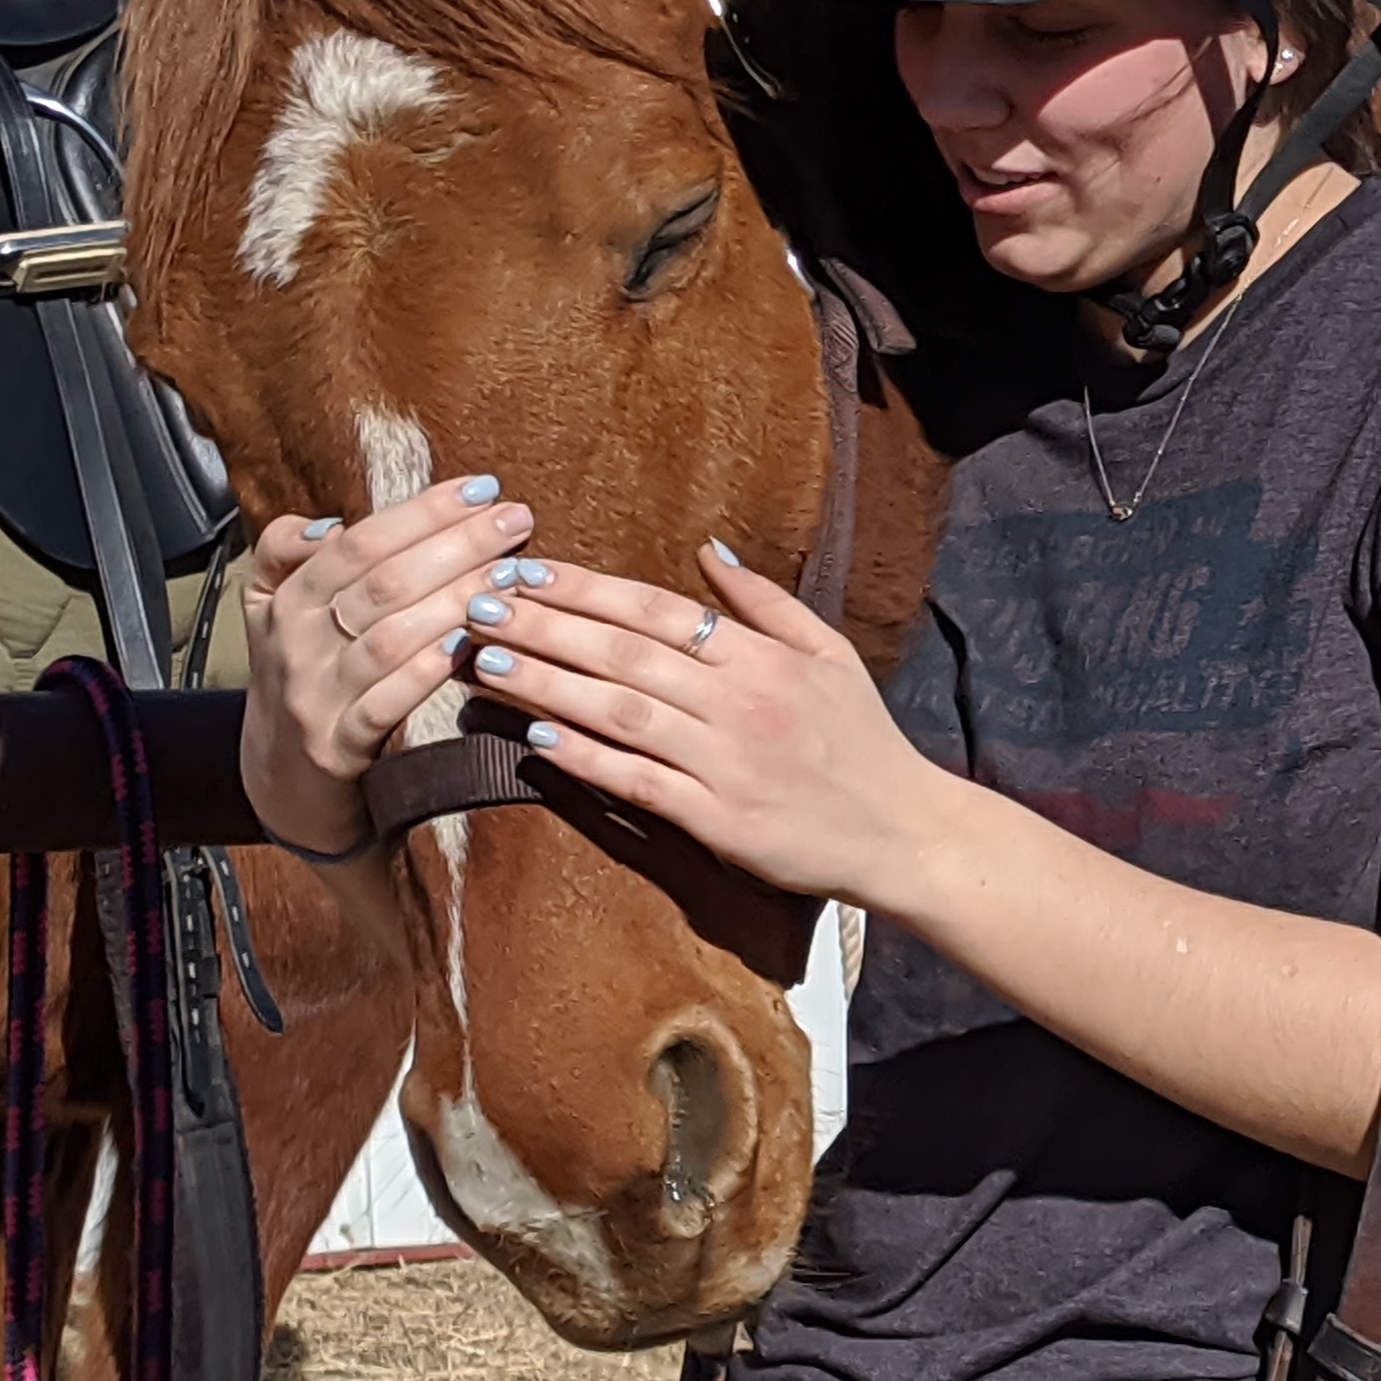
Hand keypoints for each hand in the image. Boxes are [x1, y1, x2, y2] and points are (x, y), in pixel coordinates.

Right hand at [240, 475, 538, 859]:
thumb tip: (336, 522)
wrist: (279, 781)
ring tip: (509, 576)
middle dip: (455, 545)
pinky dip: (426, 671)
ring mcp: (314, 694)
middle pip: (380, 581)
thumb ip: (295, 557)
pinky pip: (385, 702)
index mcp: (287, 599)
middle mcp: (294, 641)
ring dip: (453, 602)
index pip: (359, 542)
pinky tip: (469, 646)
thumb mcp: (280, 612)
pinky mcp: (337, 743)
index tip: (481, 489)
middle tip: (514, 521)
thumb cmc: (304, 679)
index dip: (421, 513)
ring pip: (387, 637)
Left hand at [451, 543, 947, 903]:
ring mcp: (727, 761)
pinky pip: (640, 783)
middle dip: (545, 626)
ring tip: (488, 663)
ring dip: (548, 685)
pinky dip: (587, 761)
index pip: (658, 610)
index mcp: (763, 658)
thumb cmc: (864, 741)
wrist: (903, 830)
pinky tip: (538, 741)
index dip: (587, 589)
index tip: (525, 572)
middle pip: (625, 654)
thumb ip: (767, 602)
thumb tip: (709, 550)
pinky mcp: (720, 819)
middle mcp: (740, 702)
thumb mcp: (831, 655)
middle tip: (477, 606)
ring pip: (621, 712)